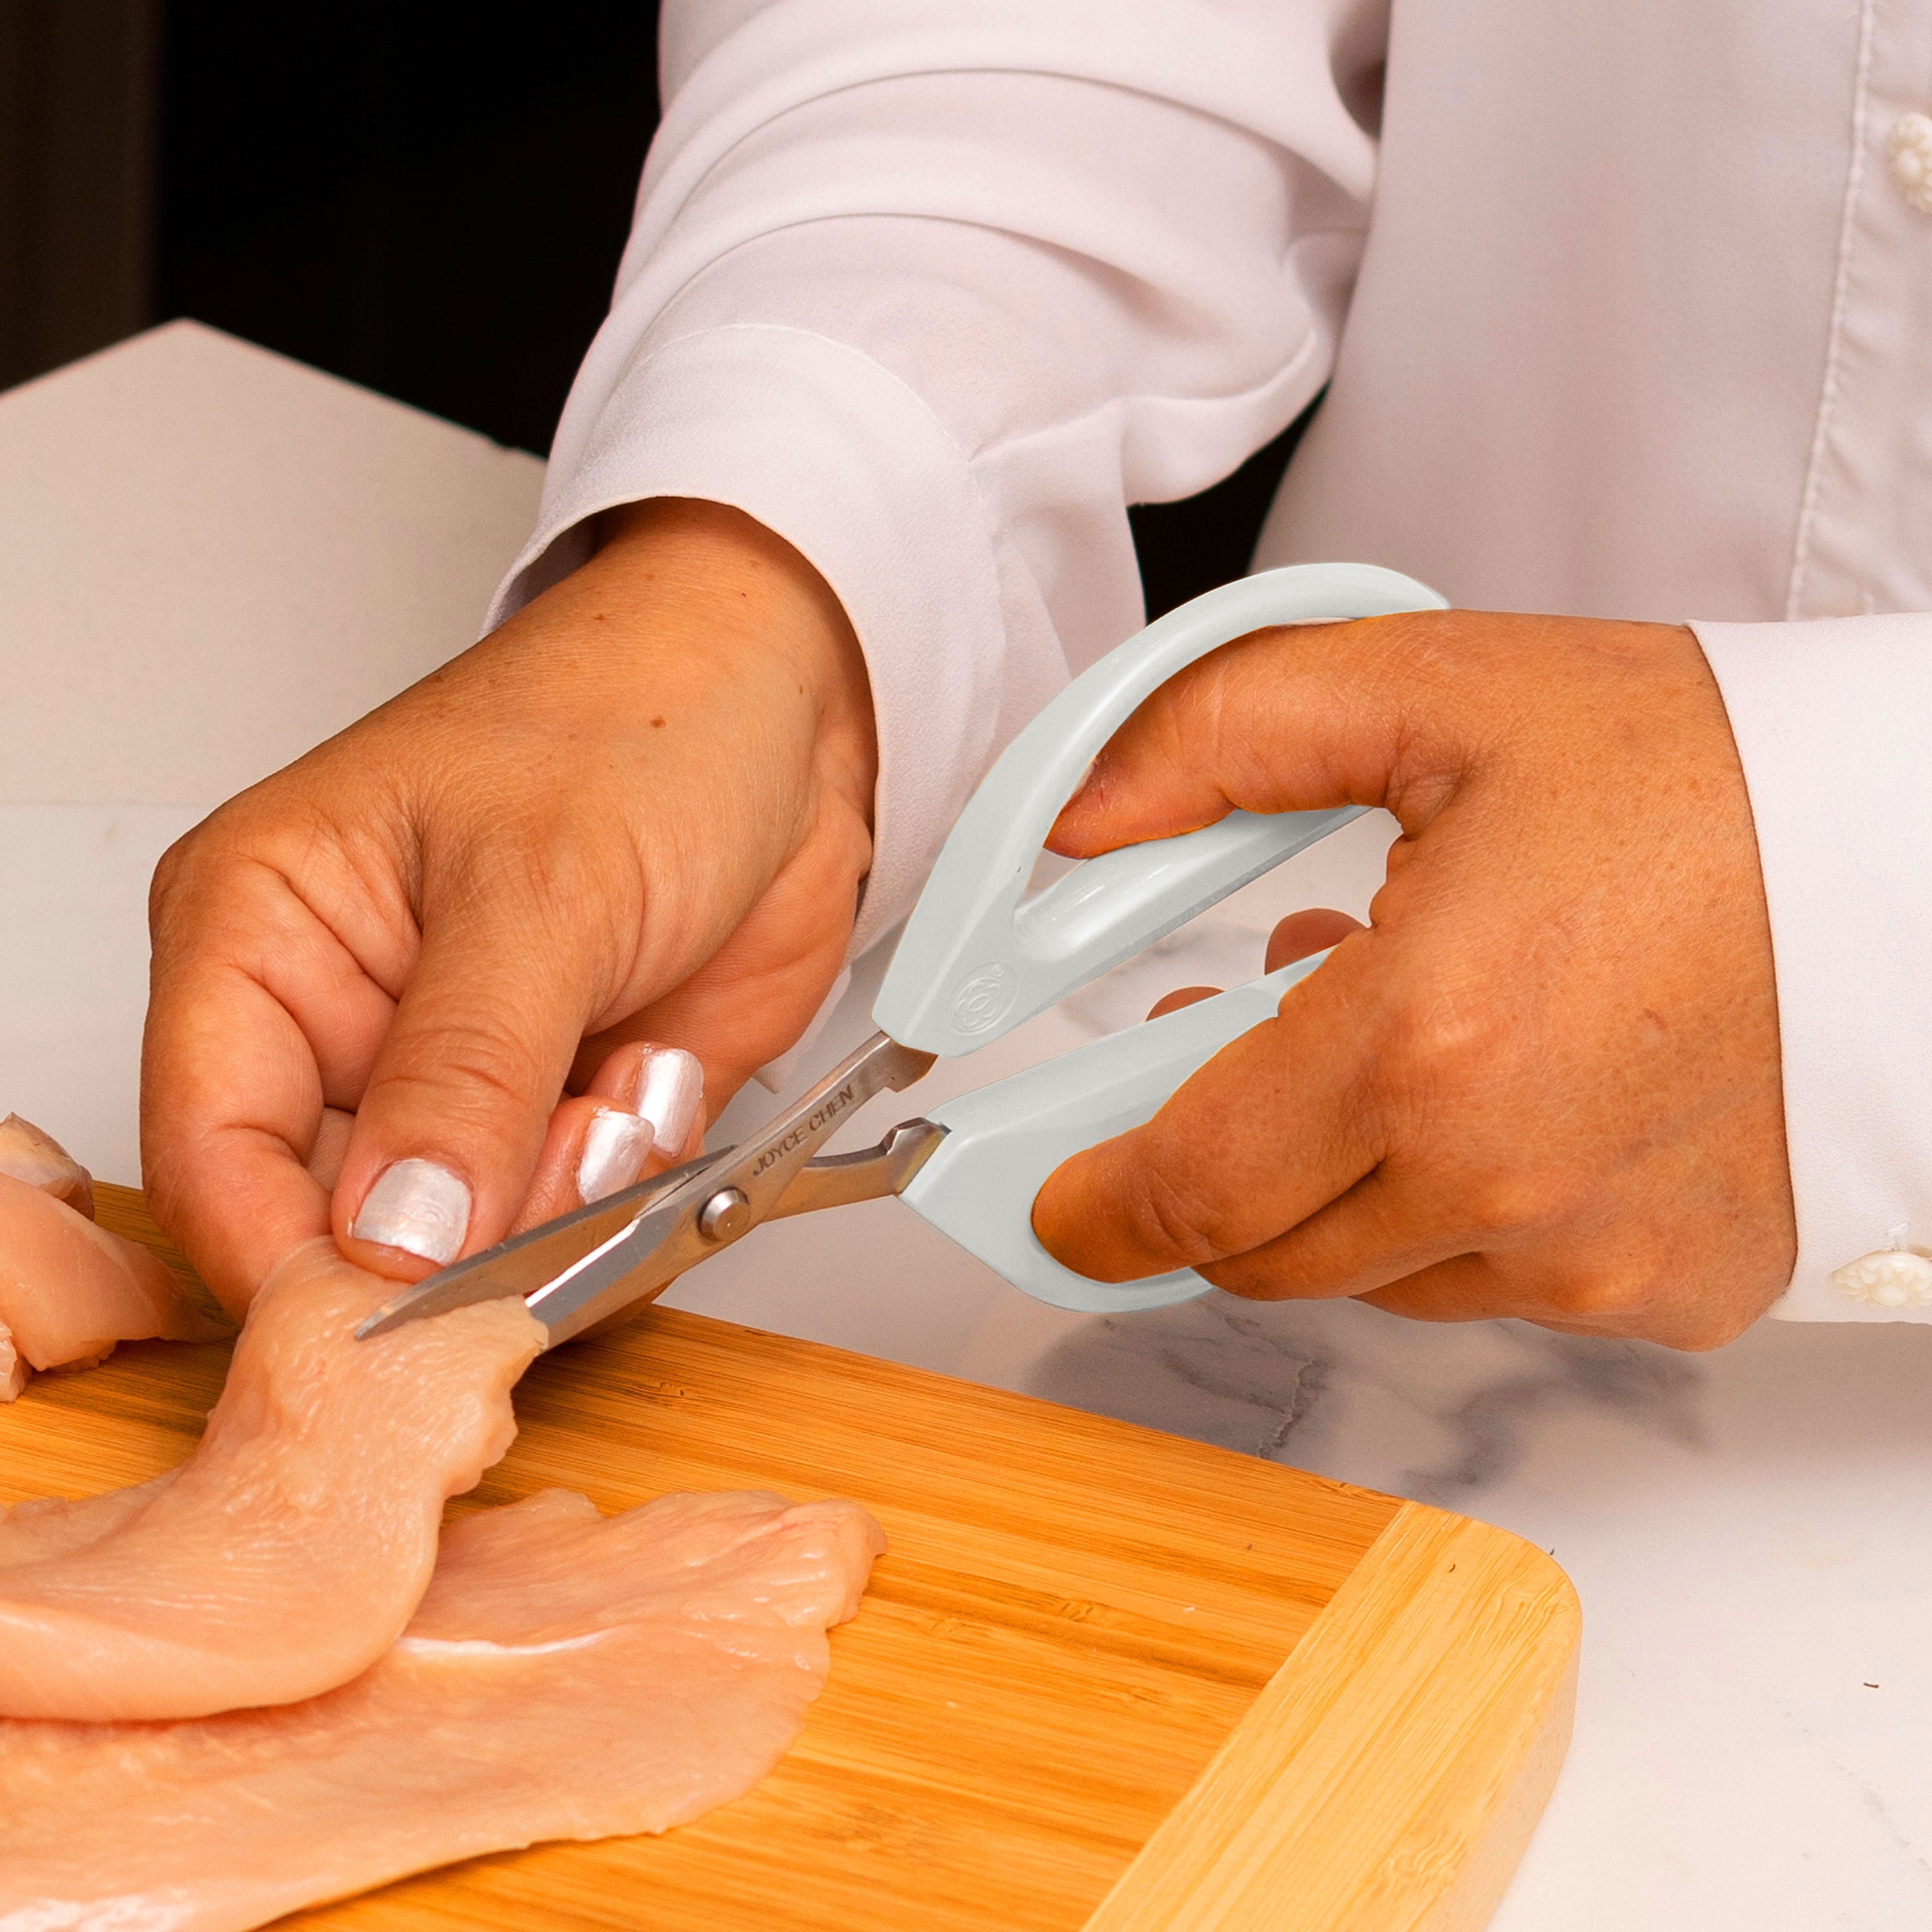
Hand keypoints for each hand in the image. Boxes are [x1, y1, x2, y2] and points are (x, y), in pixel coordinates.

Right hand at [143, 499, 874, 1313]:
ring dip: (572, 1199)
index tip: (408, 1303)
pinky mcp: (565, 1114)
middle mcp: (343, 1025)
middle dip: (472, 1233)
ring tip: (628, 1077)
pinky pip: (583, 1227)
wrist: (790, 704)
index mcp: (261, 934)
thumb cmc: (640, 721)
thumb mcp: (541, 884)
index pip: (210, 1158)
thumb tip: (391, 1236)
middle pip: (344, 1228)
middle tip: (574, 1145)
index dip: (295, 1260)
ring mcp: (462, 1081)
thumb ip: (464, 1071)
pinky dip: (638, 1185)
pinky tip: (661, 1070)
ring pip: (476, 1250)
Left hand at [1031, 609, 1795, 1349]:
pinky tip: (1504, 1094)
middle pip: (1261, 1253)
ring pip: (1374, 1274)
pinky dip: (1464, 1210)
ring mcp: (1597, 1262)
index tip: (1051, 1200)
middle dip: (1207, 1176)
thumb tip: (1074, 816)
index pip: (1187, 1189)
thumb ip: (1216, 737)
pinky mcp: (1670, 1291)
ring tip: (1400, 1034)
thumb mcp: (1438, 692)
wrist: (1925, 854)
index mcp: (1427, 1044)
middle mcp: (1507, 1189)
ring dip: (1343, 1181)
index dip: (1092, 1206)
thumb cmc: (1708, 774)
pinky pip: (1499, 1286)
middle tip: (1218, 1064)